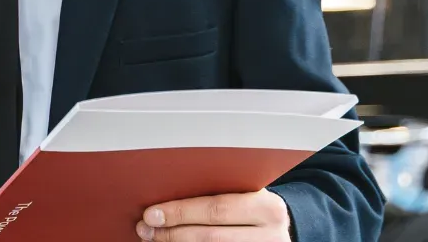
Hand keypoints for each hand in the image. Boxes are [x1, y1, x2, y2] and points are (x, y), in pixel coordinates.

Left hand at [138, 190, 289, 241]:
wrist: (281, 230)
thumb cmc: (253, 207)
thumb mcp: (246, 194)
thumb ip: (217, 191)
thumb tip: (165, 194)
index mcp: (267, 207)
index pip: (216, 209)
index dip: (180, 212)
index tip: (151, 213)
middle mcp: (270, 235)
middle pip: (210, 237)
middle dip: (172, 233)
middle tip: (146, 229)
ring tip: (153, 238)